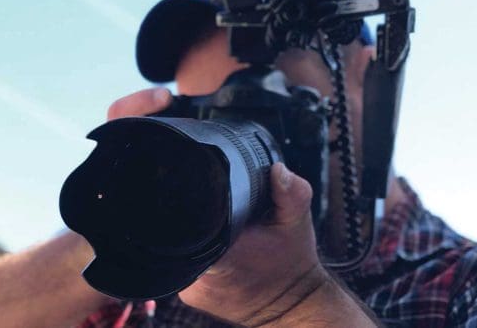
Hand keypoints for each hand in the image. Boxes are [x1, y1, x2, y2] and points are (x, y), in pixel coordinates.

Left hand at [107, 88, 374, 326]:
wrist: (292, 307)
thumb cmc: (293, 263)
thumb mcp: (297, 223)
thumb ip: (291, 193)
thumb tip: (277, 169)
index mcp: (223, 254)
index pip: (186, 220)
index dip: (187, 199)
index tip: (196, 186)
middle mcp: (200, 276)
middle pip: (180, 230)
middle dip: (193, 213)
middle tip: (212, 203)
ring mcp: (192, 289)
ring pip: (179, 246)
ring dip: (193, 232)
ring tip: (214, 225)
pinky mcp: (190, 295)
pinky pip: (183, 262)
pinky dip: (195, 249)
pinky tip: (212, 244)